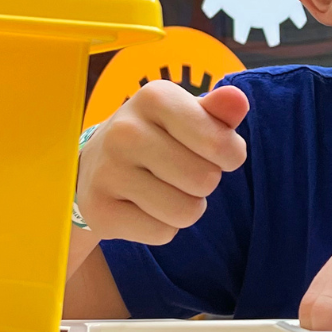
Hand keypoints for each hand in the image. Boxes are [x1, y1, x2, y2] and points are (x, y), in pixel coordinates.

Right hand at [73, 81, 249, 244]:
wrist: (95, 164)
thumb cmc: (159, 137)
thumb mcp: (189, 116)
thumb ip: (219, 112)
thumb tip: (237, 99)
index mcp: (154, 97)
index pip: (221, 144)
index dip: (230, 155)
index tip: (210, 150)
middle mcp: (125, 131)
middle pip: (206, 180)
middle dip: (204, 182)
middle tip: (179, 171)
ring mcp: (107, 171)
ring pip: (185, 211)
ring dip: (186, 207)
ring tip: (163, 189)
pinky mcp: (99, 211)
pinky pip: (162, 233)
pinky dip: (162, 227)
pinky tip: (142, 207)